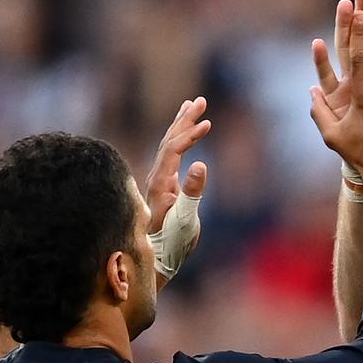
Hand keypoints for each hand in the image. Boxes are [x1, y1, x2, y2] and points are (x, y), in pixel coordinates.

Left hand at [144, 97, 211, 286]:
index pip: (174, 149)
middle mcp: (156, 179)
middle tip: (199, 100)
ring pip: (167, 145)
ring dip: (181, 125)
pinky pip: (170, 156)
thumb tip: (200, 164)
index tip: (208, 123)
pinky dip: (180, 141)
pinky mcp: (164, 188)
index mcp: (160, 184)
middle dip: (184, 120)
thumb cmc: (171, 244)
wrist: (154, 261)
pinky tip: (185, 137)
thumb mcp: (186, 221)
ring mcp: (159, 182)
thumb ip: (193, 192)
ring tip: (191, 107)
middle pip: (168, 140)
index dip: (190, 135)